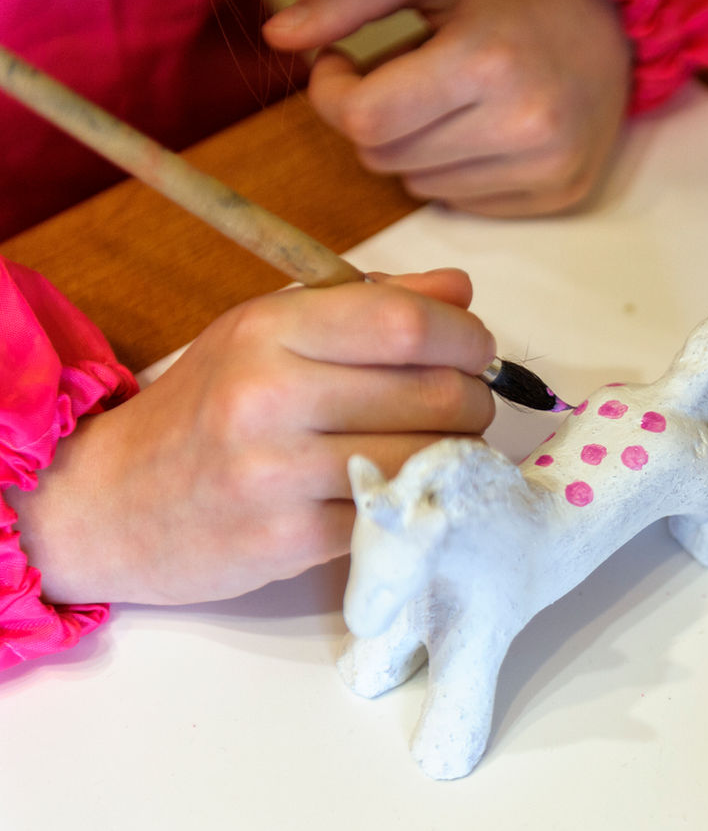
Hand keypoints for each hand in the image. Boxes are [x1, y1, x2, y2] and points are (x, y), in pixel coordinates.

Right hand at [6, 270, 496, 605]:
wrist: (108, 503)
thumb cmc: (206, 408)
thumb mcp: (269, 334)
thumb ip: (368, 305)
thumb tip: (459, 291)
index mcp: (270, 332)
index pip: (406, 323)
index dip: (467, 338)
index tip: (476, 351)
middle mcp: (270, 396)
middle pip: (434, 394)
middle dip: (475, 400)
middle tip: (466, 407)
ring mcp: (277, 474)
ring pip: (427, 459)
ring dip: (460, 456)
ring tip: (443, 450)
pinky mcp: (288, 540)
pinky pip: (393, 514)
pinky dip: (418, 502)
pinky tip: (405, 491)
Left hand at [263, 0, 631, 216]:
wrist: (615, 25)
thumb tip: (280, 39)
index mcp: (487, 61)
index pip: (366, 121)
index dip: (332, 95)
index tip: (340, 63)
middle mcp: (524, 124)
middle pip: (386, 159)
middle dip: (372, 119)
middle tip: (396, 75)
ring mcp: (548, 166)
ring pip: (419, 186)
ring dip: (412, 146)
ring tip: (445, 98)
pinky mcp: (561, 193)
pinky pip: (463, 203)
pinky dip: (453, 169)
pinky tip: (478, 127)